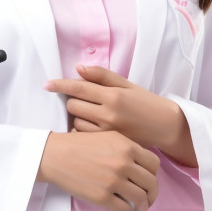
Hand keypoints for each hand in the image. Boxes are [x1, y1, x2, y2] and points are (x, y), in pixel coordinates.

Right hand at [36, 130, 159, 210]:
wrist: (55, 155)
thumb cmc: (79, 144)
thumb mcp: (107, 137)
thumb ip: (127, 148)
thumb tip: (143, 166)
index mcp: (127, 146)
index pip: (154, 164)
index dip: (153, 174)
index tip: (148, 180)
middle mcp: (123, 163)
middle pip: (151, 183)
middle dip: (152, 193)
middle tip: (148, 198)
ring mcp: (113, 181)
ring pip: (141, 199)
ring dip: (143, 206)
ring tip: (139, 207)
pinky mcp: (102, 197)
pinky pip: (125, 210)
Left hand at [44, 64, 196, 165]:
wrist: (164, 126)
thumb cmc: (145, 102)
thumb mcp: (126, 84)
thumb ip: (101, 75)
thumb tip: (78, 68)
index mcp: (113, 94)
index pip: (78, 87)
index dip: (60, 84)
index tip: (46, 84)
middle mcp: (108, 112)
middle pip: (73, 105)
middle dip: (73, 100)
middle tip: (83, 99)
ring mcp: (107, 130)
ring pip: (76, 121)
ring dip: (77, 115)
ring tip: (90, 113)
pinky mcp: (108, 142)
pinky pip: (84, 135)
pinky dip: (83, 128)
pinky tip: (91, 125)